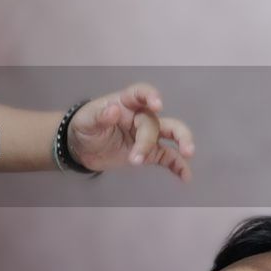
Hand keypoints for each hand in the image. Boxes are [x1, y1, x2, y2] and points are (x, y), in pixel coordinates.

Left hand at [67, 84, 193, 179]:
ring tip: (187, 154)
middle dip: (147, 140)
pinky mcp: (150, 152)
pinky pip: (169, 157)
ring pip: (172, 133)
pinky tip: (186, 177)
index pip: (140, 93)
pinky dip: (179, 166)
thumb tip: (112, 110)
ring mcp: (148, 134)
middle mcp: (141, 116)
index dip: (151, 96)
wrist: (82, 148)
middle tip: (139, 158)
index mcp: (125, 103)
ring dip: (182, 141)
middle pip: (153, 122)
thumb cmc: (85, 127)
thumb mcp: (86, 121)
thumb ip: (99, 117)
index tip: (158, 105)